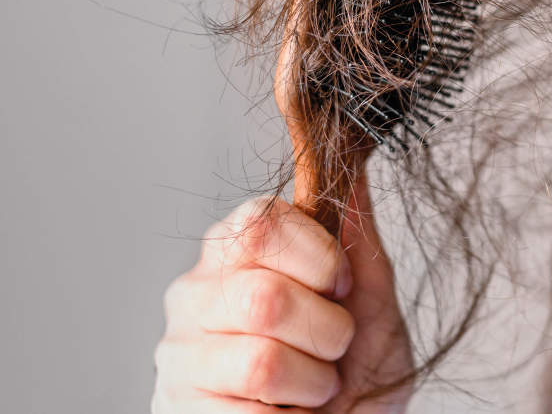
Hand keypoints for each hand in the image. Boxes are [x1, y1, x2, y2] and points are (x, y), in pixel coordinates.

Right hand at [153, 179, 412, 412]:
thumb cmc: (354, 367)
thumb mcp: (372, 302)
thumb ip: (358, 240)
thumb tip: (351, 166)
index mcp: (238, 251)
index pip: (263, 223)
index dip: (320, 259)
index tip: (341, 287)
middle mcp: (195, 294)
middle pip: (265, 297)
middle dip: (327, 333)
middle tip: (334, 349)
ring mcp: (179, 355)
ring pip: (260, 363)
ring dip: (312, 384)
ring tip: (312, 388)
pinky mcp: (176, 411)